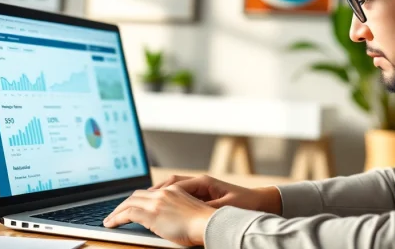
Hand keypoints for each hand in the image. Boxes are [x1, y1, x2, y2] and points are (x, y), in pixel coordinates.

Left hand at [103, 186, 214, 246]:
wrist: (207, 223)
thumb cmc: (203, 223)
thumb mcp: (188, 211)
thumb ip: (175, 210)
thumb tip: (164, 219)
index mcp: (173, 190)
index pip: (148, 192)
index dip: (136, 199)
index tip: (130, 206)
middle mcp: (163, 193)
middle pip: (136, 195)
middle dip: (123, 204)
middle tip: (115, 213)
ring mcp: (156, 203)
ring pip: (129, 203)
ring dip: (116, 212)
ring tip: (109, 220)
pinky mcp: (151, 214)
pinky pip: (127, 214)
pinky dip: (117, 218)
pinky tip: (111, 224)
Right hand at [153, 174, 281, 214]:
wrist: (260, 201)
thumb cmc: (244, 203)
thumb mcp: (225, 208)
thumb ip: (206, 209)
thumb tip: (189, 212)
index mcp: (203, 182)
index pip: (174, 184)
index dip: (156, 193)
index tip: (143, 200)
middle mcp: (199, 182)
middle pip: (169, 184)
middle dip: (151, 192)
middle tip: (133, 202)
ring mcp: (200, 187)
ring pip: (172, 188)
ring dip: (157, 195)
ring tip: (142, 204)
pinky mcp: (203, 194)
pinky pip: (180, 193)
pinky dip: (167, 198)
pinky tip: (160, 207)